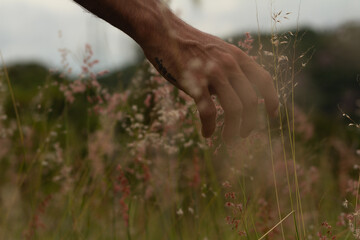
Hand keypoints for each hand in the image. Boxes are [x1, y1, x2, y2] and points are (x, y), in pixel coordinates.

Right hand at [143, 24, 278, 142]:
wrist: (163, 33)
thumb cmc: (189, 45)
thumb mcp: (217, 50)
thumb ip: (230, 68)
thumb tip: (235, 91)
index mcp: (237, 57)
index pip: (264, 80)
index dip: (272, 100)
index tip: (273, 115)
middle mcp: (229, 65)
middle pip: (251, 101)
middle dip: (250, 123)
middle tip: (243, 134)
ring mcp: (213, 74)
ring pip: (234, 110)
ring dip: (234, 130)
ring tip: (228, 139)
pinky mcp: (195, 84)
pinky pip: (208, 113)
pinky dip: (209, 127)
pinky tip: (207, 134)